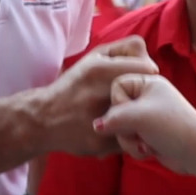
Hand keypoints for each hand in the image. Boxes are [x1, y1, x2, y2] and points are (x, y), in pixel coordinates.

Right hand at [42, 36, 158, 155]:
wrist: (44, 118)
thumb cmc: (75, 84)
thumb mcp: (94, 58)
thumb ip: (123, 50)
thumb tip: (151, 61)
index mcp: (98, 70)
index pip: (148, 67)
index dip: (148, 73)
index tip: (140, 78)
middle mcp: (99, 94)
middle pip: (147, 93)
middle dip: (145, 95)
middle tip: (136, 97)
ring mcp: (101, 121)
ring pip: (143, 120)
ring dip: (141, 118)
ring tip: (131, 114)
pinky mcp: (102, 144)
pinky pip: (131, 139)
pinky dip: (131, 136)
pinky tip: (121, 130)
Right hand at [93, 72, 195, 173]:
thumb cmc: (172, 127)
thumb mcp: (138, 117)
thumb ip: (112, 118)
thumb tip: (96, 127)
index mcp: (147, 83)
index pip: (116, 86)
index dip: (118, 104)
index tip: (130, 116)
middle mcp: (147, 97)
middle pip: (117, 110)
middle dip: (124, 129)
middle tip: (139, 134)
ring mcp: (147, 116)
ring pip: (121, 128)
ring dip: (130, 141)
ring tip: (146, 146)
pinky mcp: (148, 134)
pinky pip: (129, 139)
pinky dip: (136, 148)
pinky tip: (149, 152)